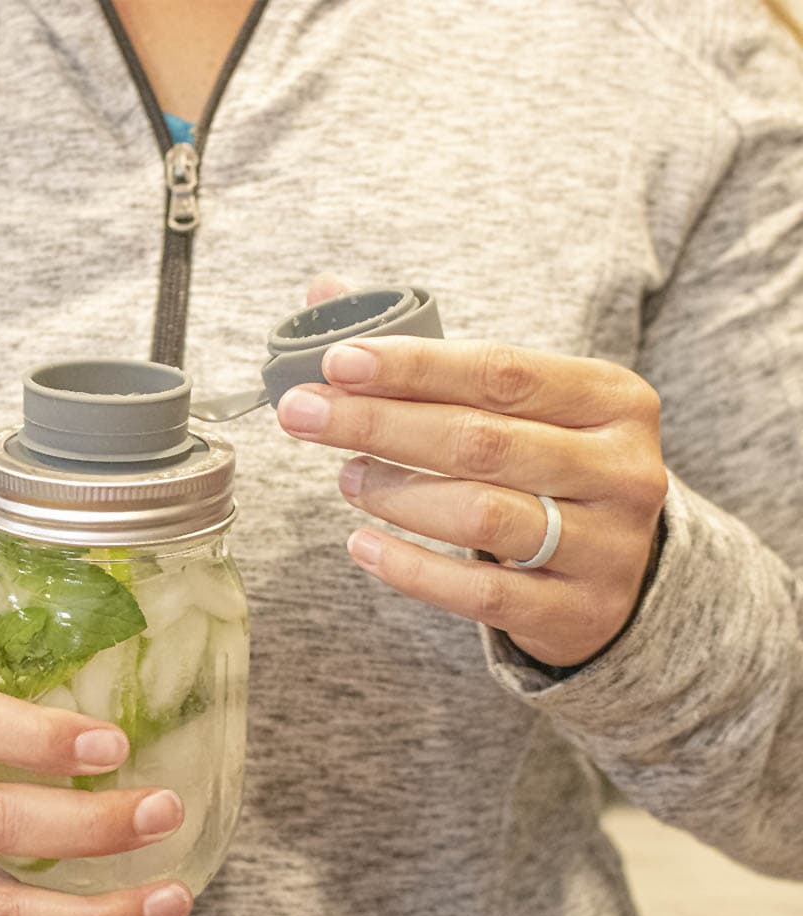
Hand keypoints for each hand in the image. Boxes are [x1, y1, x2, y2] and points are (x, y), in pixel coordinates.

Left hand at [275, 277, 667, 666]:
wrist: (623, 574)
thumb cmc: (547, 467)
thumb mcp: (517, 407)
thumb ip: (430, 357)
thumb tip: (326, 294)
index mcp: (610, 398)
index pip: (500, 371)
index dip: (412, 367)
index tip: (336, 362)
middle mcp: (622, 469)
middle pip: (481, 441)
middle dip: (378, 424)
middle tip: (301, 414)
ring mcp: (607, 546)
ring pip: (481, 515)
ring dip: (395, 494)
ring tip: (346, 479)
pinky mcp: (578, 612)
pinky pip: (481, 592)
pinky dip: (411, 568)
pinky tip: (363, 545)